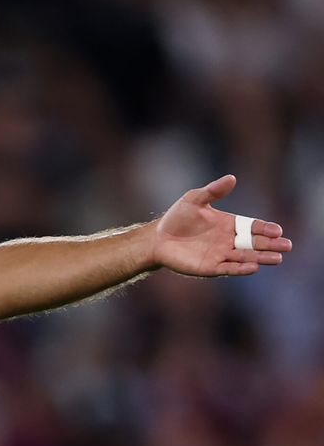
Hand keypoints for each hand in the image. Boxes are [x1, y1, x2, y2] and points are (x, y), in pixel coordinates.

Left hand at [153, 175, 291, 276]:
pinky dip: (242, 268)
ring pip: (246, 257)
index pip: (252, 227)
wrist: (158, 238)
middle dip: (271, 245)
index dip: (265, 229)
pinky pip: (229, 268)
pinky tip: (254, 266)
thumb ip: (214, 191)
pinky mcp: (211, 267)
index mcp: (229, 224)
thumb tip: (232, 178)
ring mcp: (221, 254)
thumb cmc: (177, 218)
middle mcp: (228, 241)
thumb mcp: (195, 199)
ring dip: (261, 258)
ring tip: (277, 259)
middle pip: (254, 243)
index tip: (278, 230)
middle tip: (286, 246)